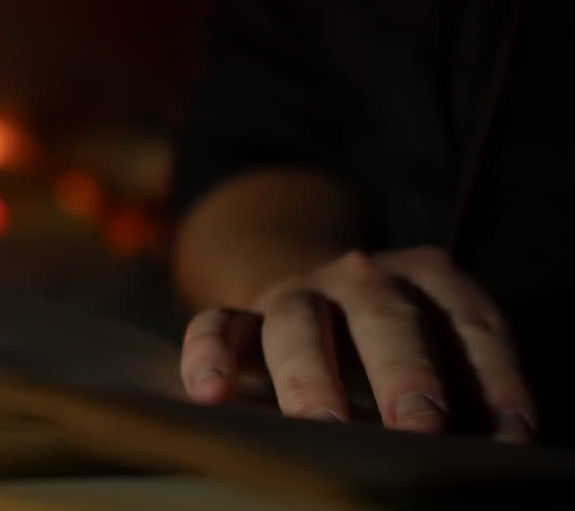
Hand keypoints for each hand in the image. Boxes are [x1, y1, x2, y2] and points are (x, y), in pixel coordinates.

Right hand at [179, 247, 535, 442]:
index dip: (494, 377)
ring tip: (322, 427)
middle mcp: (360, 277)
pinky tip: (209, 394)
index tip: (512, 434)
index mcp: (427, 276)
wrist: (318, 297)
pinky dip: (209, 354)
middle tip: (422, 428)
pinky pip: (215, 324)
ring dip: (311, 377)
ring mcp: (295, 293)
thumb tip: (498, 446)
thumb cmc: (397, 347)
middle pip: (384, 318)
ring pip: (297, 324)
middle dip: (405, 374)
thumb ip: (463, 385)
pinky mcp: (242, 316)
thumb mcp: (440, 350)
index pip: (469, 323)